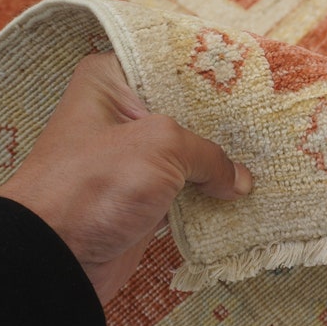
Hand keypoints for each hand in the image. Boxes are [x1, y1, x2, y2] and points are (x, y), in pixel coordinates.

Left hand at [0, 52, 251, 304]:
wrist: (55, 260)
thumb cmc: (96, 184)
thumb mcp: (160, 146)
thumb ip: (209, 154)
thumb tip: (240, 180)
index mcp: (112, 81)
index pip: (174, 65)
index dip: (215, 73)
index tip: (258, 78)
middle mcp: (122, 114)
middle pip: (188, 111)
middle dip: (225, 122)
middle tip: (270, 120)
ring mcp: (134, 158)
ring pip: (190, 154)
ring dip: (221, 162)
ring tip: (268, 155)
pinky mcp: (143, 197)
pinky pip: (186, 189)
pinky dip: (210, 193)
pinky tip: (245, 189)